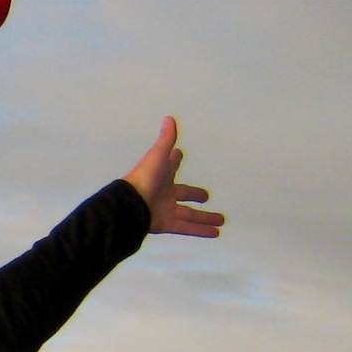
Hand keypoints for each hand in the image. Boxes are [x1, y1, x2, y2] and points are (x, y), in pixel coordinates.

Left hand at [125, 117, 225, 237]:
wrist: (129, 204)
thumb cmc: (144, 177)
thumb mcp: (157, 155)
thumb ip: (166, 139)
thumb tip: (168, 118)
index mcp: (161, 175)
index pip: (170, 166)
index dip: (174, 161)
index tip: (179, 156)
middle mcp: (163, 193)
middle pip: (183, 194)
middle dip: (195, 195)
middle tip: (206, 197)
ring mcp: (164, 210)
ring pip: (188, 214)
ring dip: (204, 218)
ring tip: (221, 221)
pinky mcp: (165, 224)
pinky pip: (186, 227)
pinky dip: (200, 230)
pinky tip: (215, 233)